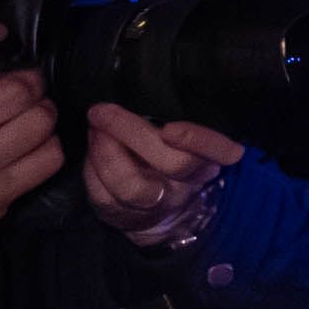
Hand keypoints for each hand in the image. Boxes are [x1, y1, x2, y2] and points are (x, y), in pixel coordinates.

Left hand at [79, 103, 242, 249]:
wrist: (163, 212)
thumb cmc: (171, 156)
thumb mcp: (184, 138)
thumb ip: (174, 118)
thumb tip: (143, 90)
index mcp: (208, 159)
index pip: (217, 151)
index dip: (197, 141)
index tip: (170, 129)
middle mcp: (187, 185)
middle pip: (171, 165)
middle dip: (131, 133)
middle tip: (101, 111)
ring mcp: (157, 205)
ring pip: (131, 186)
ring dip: (105, 153)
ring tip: (93, 128)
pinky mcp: (125, 218)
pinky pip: (104, 196)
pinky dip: (92, 170)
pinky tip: (91, 150)